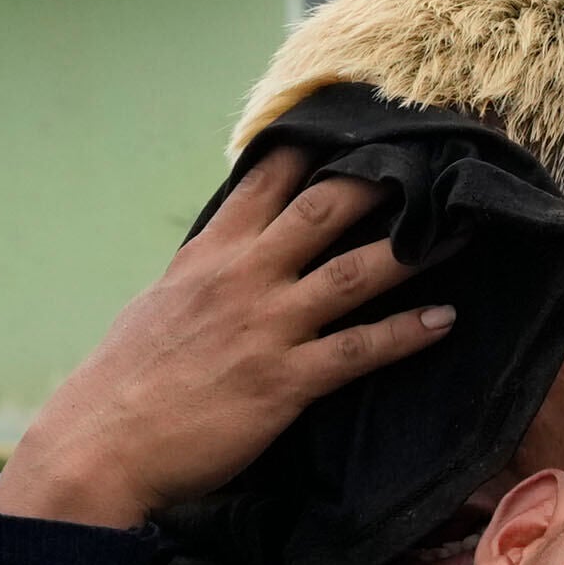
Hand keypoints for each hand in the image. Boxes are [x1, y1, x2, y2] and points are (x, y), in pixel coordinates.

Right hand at [0, 157, 455, 530]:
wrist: (101, 445)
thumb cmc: (124, 382)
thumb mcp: (158, 306)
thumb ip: (201, 275)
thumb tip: (225, 256)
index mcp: (209, 253)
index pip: (269, 178)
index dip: (318, 145)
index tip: (360, 120)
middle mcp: (243, 276)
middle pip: (325, 206)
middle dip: (382, 179)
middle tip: (432, 159)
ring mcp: (267, 325)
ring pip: (355, 271)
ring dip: (414, 249)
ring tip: (462, 230)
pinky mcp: (284, 380)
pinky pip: (358, 349)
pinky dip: (406, 333)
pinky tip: (444, 320)